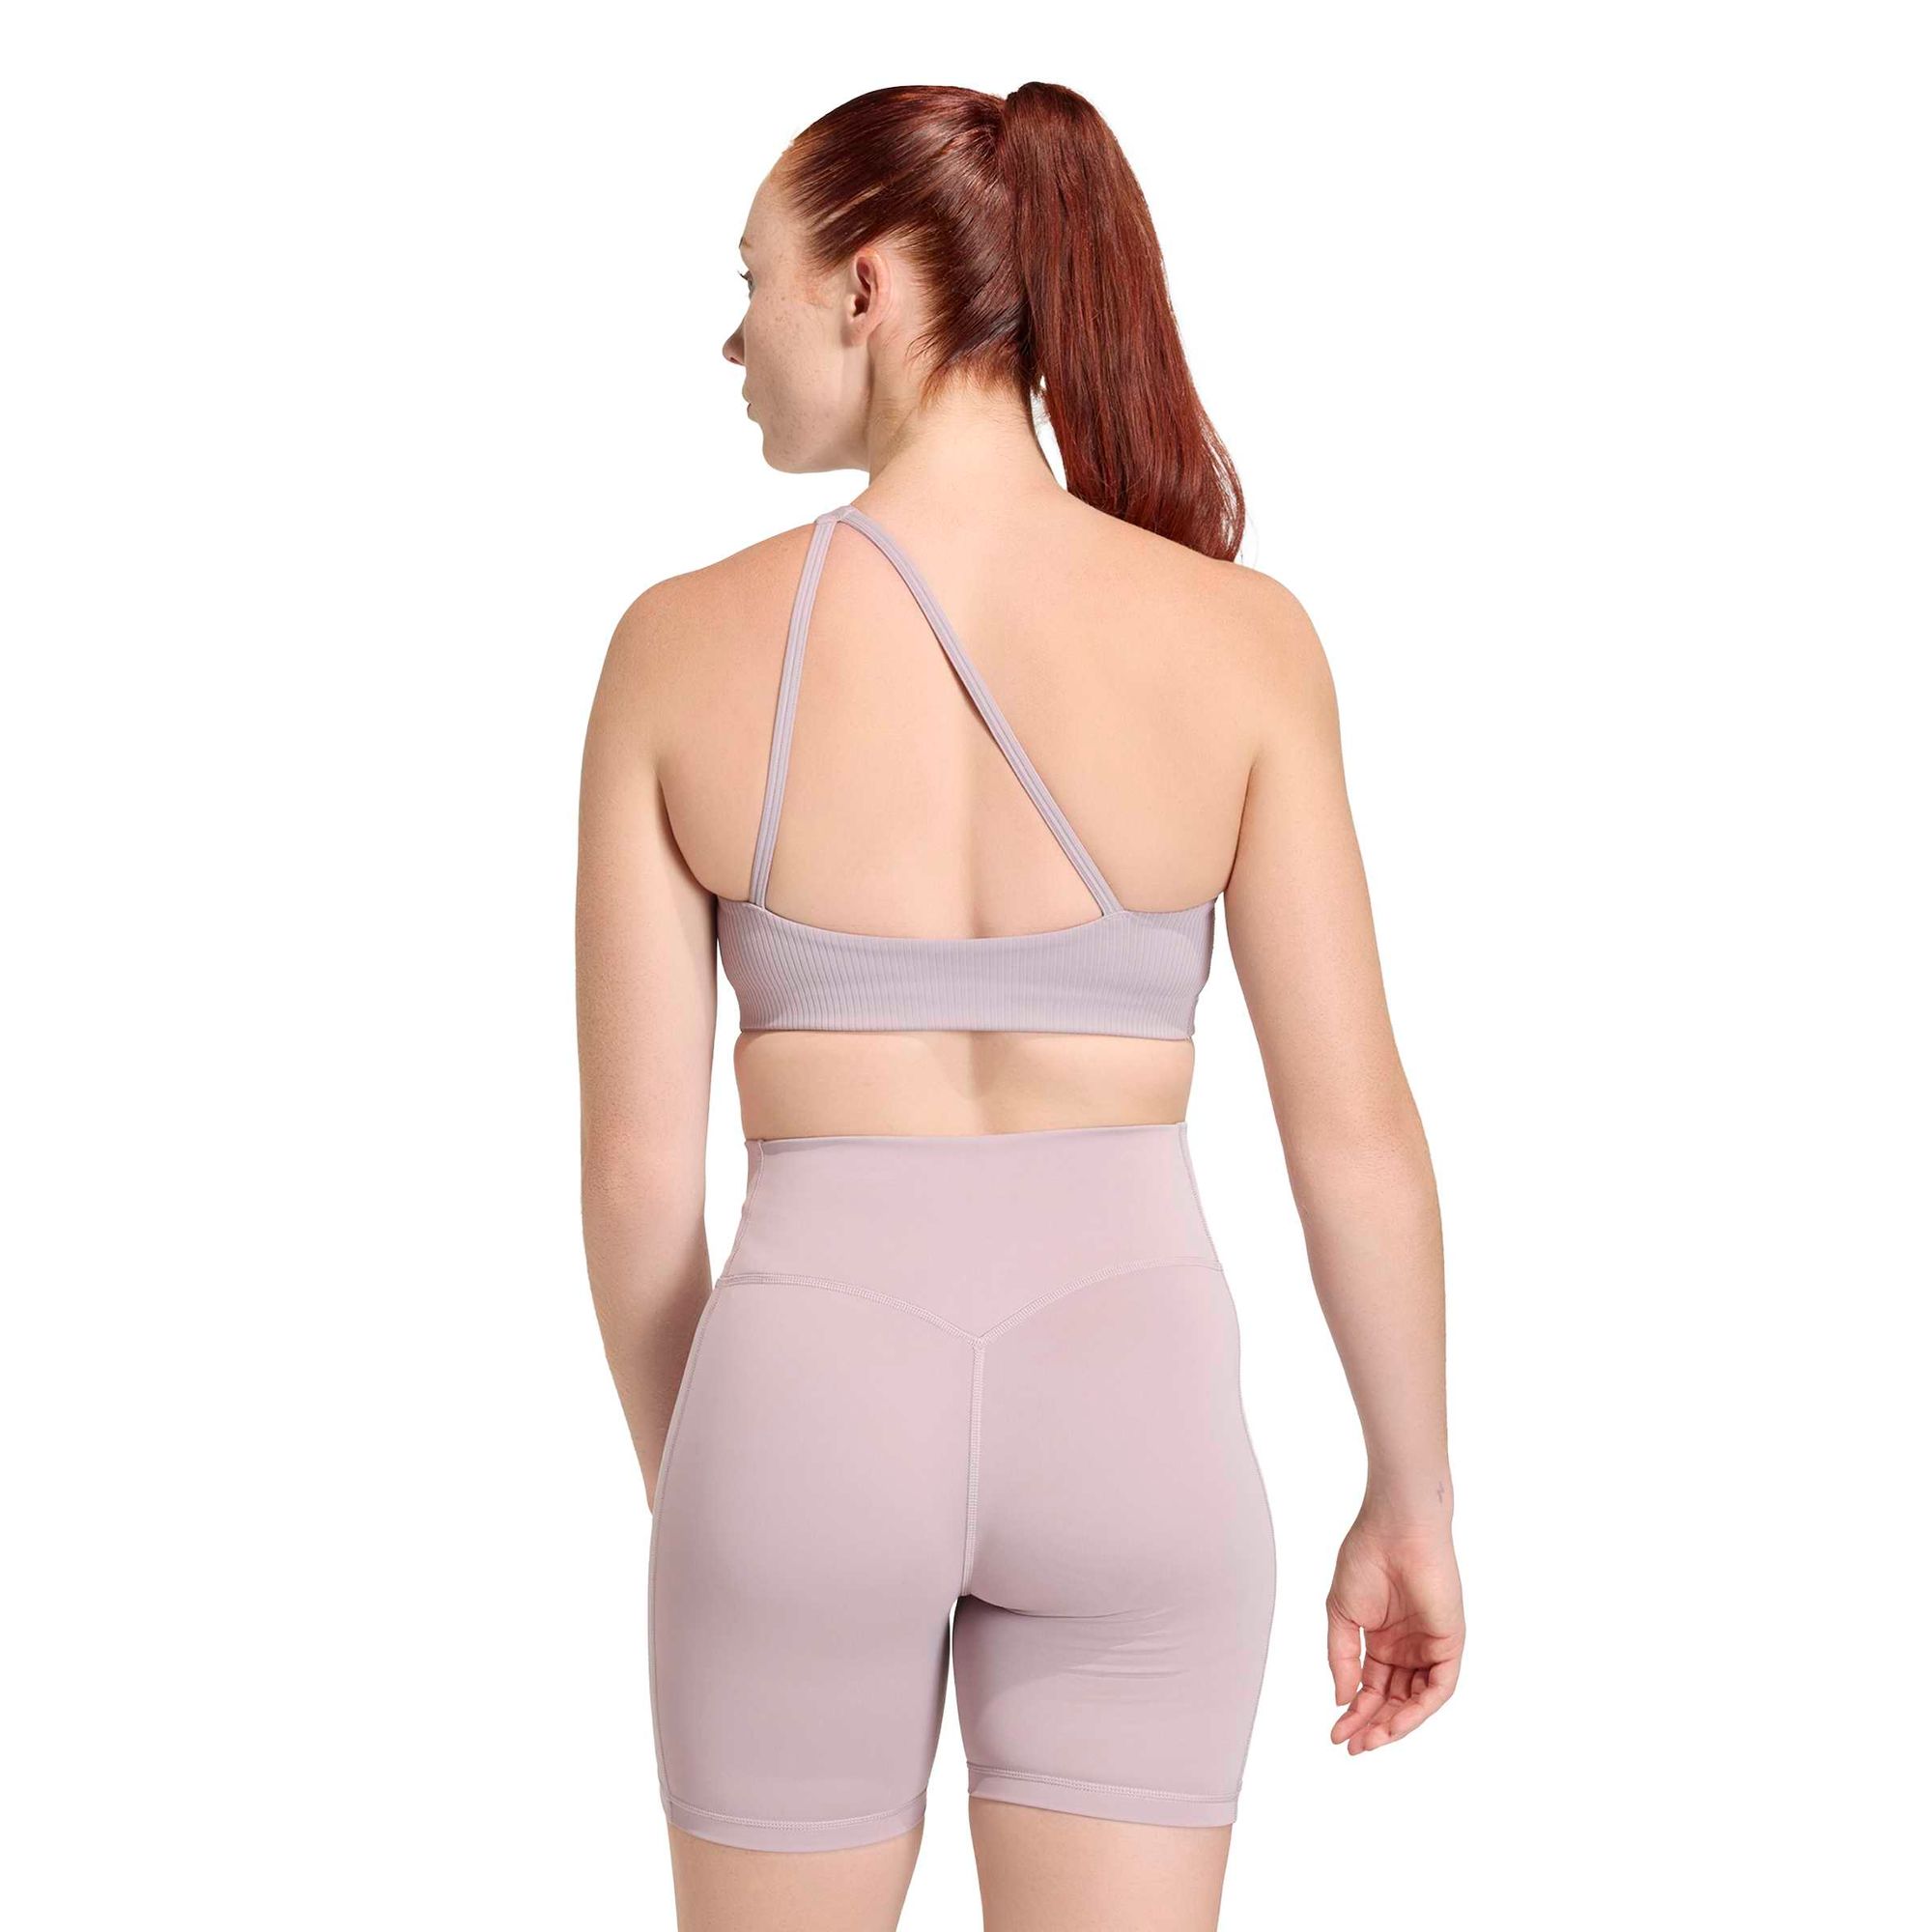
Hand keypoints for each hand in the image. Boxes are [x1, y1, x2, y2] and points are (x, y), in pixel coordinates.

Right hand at [1327, 1514, 1463, 1753]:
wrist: (1394, 1529)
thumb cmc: (1365, 1559)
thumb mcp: (1341, 1614)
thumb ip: (1342, 1658)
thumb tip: (1342, 1699)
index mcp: (1382, 1640)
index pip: (1370, 1688)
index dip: (1354, 1712)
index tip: (1336, 1732)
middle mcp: (1408, 1648)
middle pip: (1393, 1700)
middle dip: (1373, 1725)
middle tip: (1353, 1745)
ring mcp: (1429, 1647)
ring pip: (1417, 1701)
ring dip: (1395, 1724)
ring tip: (1372, 1739)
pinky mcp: (1450, 1644)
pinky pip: (1439, 1687)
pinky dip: (1420, 1709)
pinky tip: (1396, 1722)